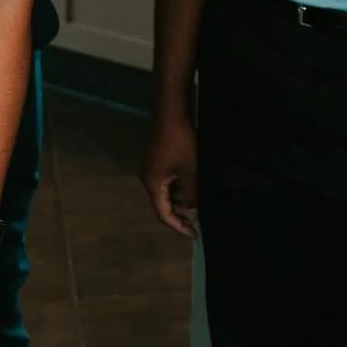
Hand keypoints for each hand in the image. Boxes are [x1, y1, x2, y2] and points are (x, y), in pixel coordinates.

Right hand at [143, 115, 198, 238]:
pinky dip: (178, 187)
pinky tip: (191, 186)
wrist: (171, 112)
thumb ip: (191, 194)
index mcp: (152, 184)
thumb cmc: (181, 142)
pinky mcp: (156, 158)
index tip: (194, 234)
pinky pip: (167, 180)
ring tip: (198, 203)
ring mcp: (150, 167)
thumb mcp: (190, 171)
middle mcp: (147, 178)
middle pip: (163, 203)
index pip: (163, 213)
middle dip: (181, 213)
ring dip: (181, 199)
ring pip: (166, 191)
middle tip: (199, 219)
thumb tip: (194, 210)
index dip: (179, 226)